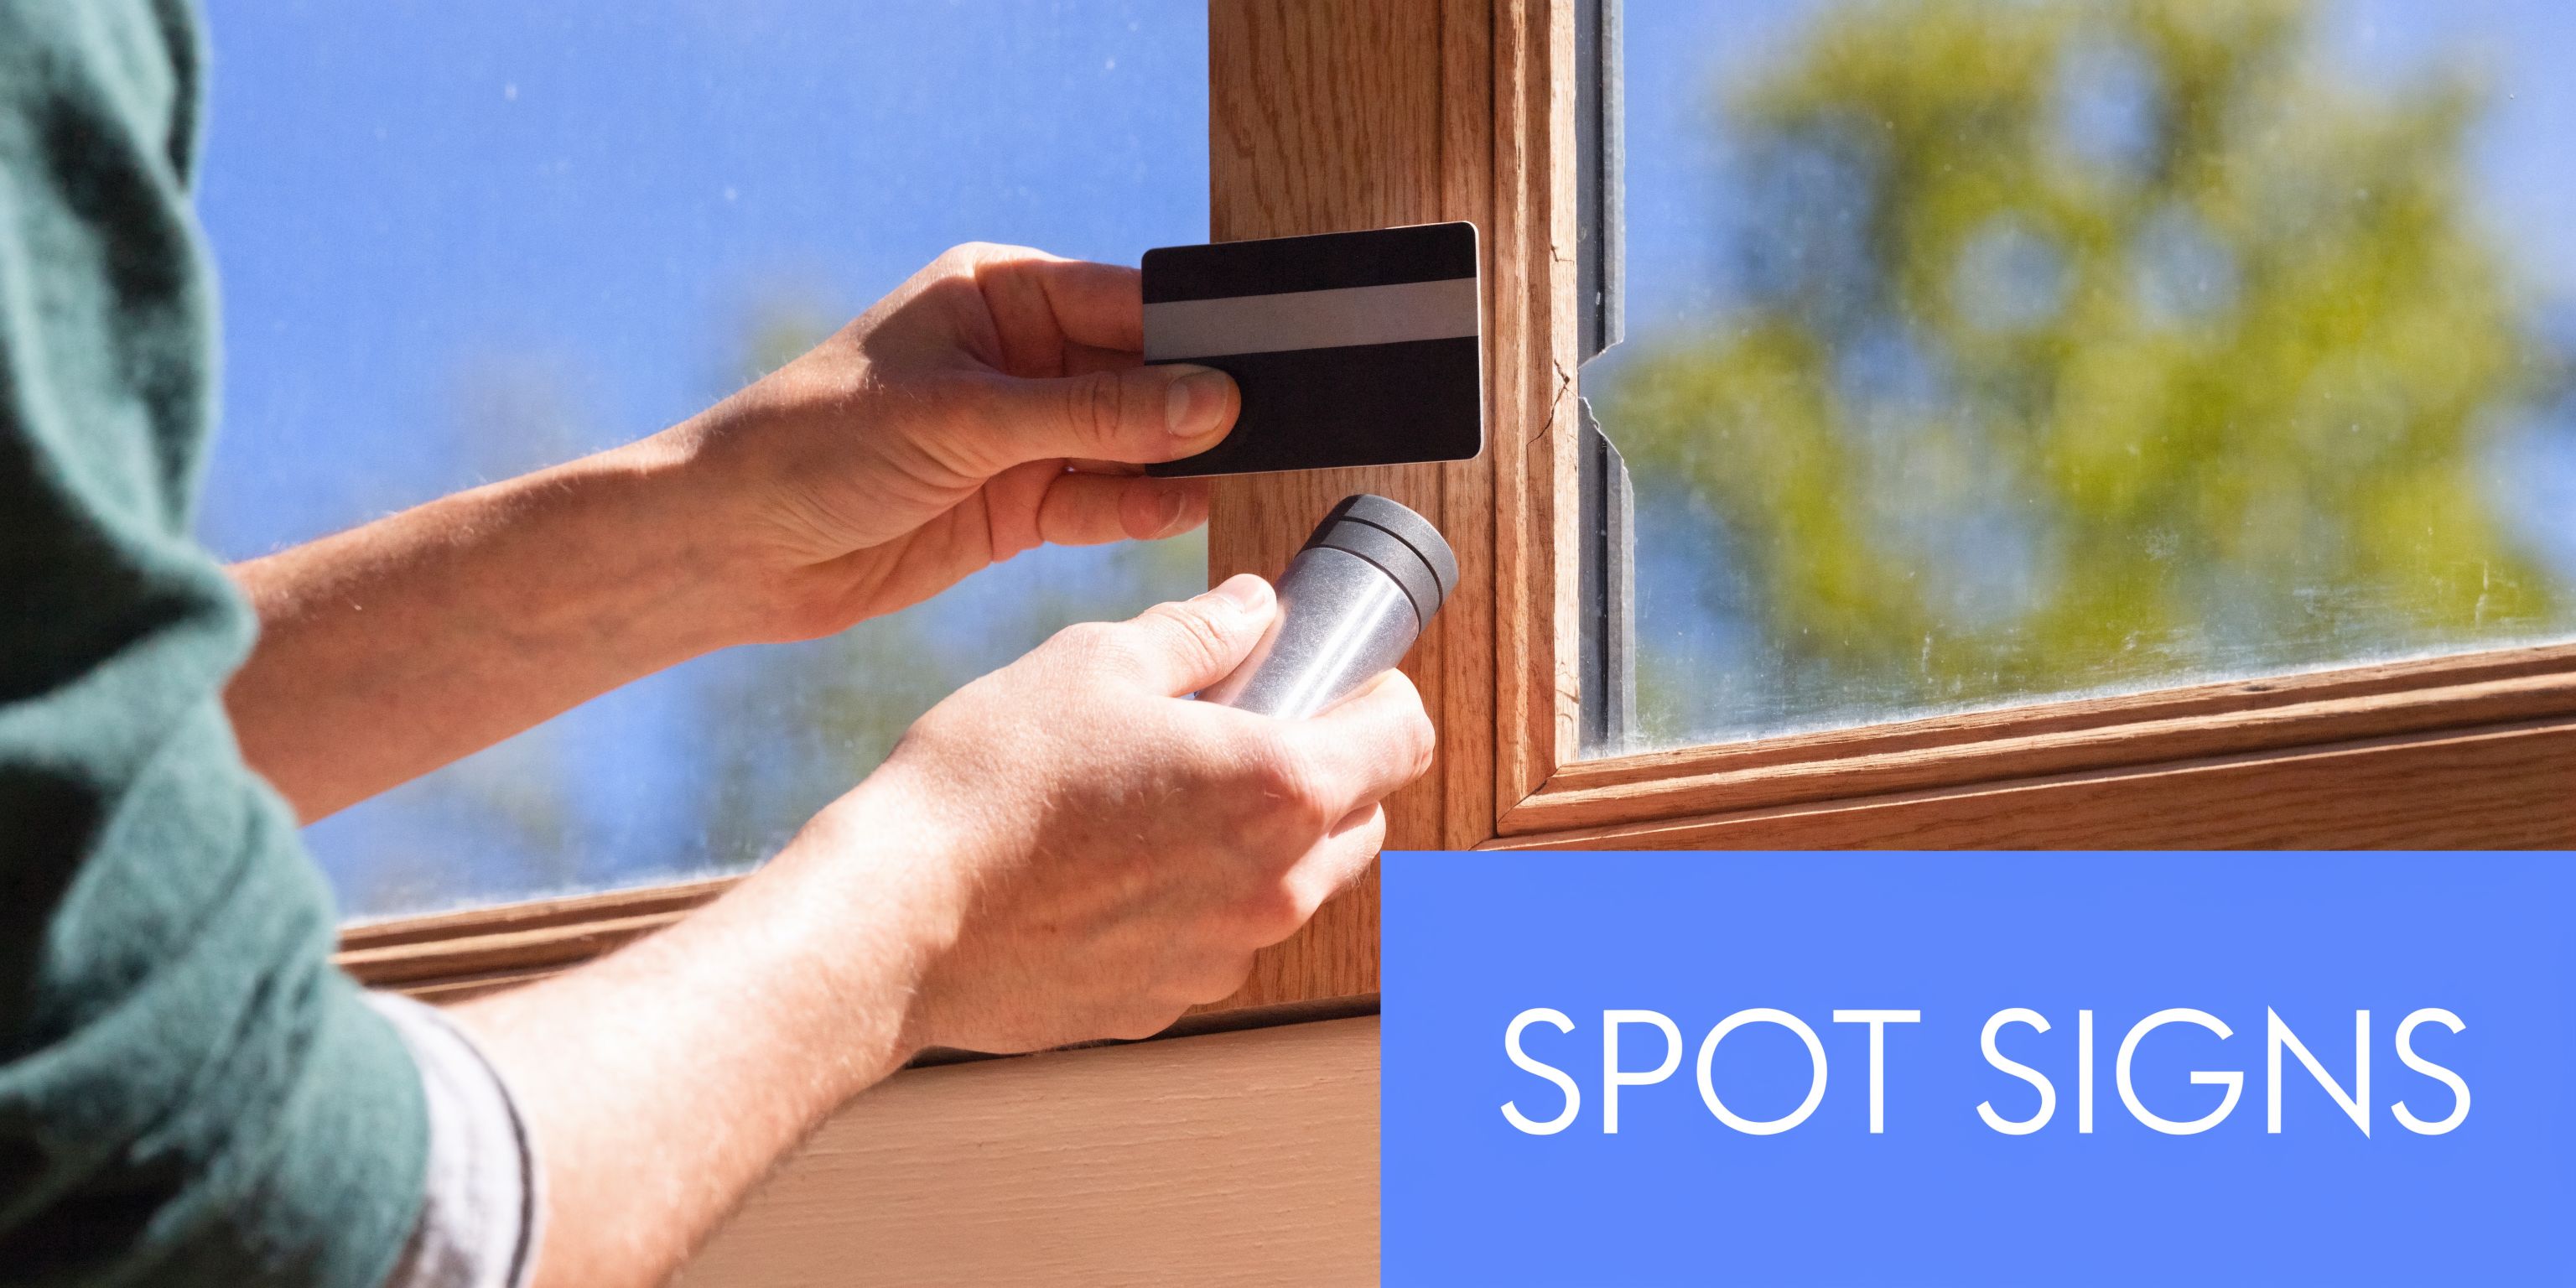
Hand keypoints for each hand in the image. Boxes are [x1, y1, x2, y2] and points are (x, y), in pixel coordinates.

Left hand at [675, 242, 1240, 640]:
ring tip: (1242, 468)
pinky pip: (1105, 503)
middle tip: (1270, 420)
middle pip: (1143, 373)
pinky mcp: (1019, 506)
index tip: (1261, 358)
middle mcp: (1020, 357)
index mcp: (1000, 293)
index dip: (1195, 331)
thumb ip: (1095, 415)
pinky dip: (1142, 511)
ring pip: (1132, 443)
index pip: (1126, 300)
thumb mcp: (964, 417)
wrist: (733, 548)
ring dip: (1178, 460)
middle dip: (1197, 400)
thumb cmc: (816, 445)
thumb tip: (1211, 402)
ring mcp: (1024, 435)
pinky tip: (1183, 510)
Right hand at [790, 574, 1435, 1053]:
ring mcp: (1226, 955)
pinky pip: (1218, 937)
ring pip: (1293, 884)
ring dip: (1260, 839)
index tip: (1341, 677)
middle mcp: (1276, 885)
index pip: (1405, 736)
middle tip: (1242, 727)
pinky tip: (1117, 865)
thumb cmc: (991, 785)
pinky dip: (1196, 900)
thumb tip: (1252, 607)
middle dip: (1324, 766)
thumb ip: (1199, 632)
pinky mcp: (1169, 1002)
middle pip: (1363, 817)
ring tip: (1163, 798)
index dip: (1380, 693)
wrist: (898, 917)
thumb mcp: (1096, 663)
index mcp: (1280, 785)